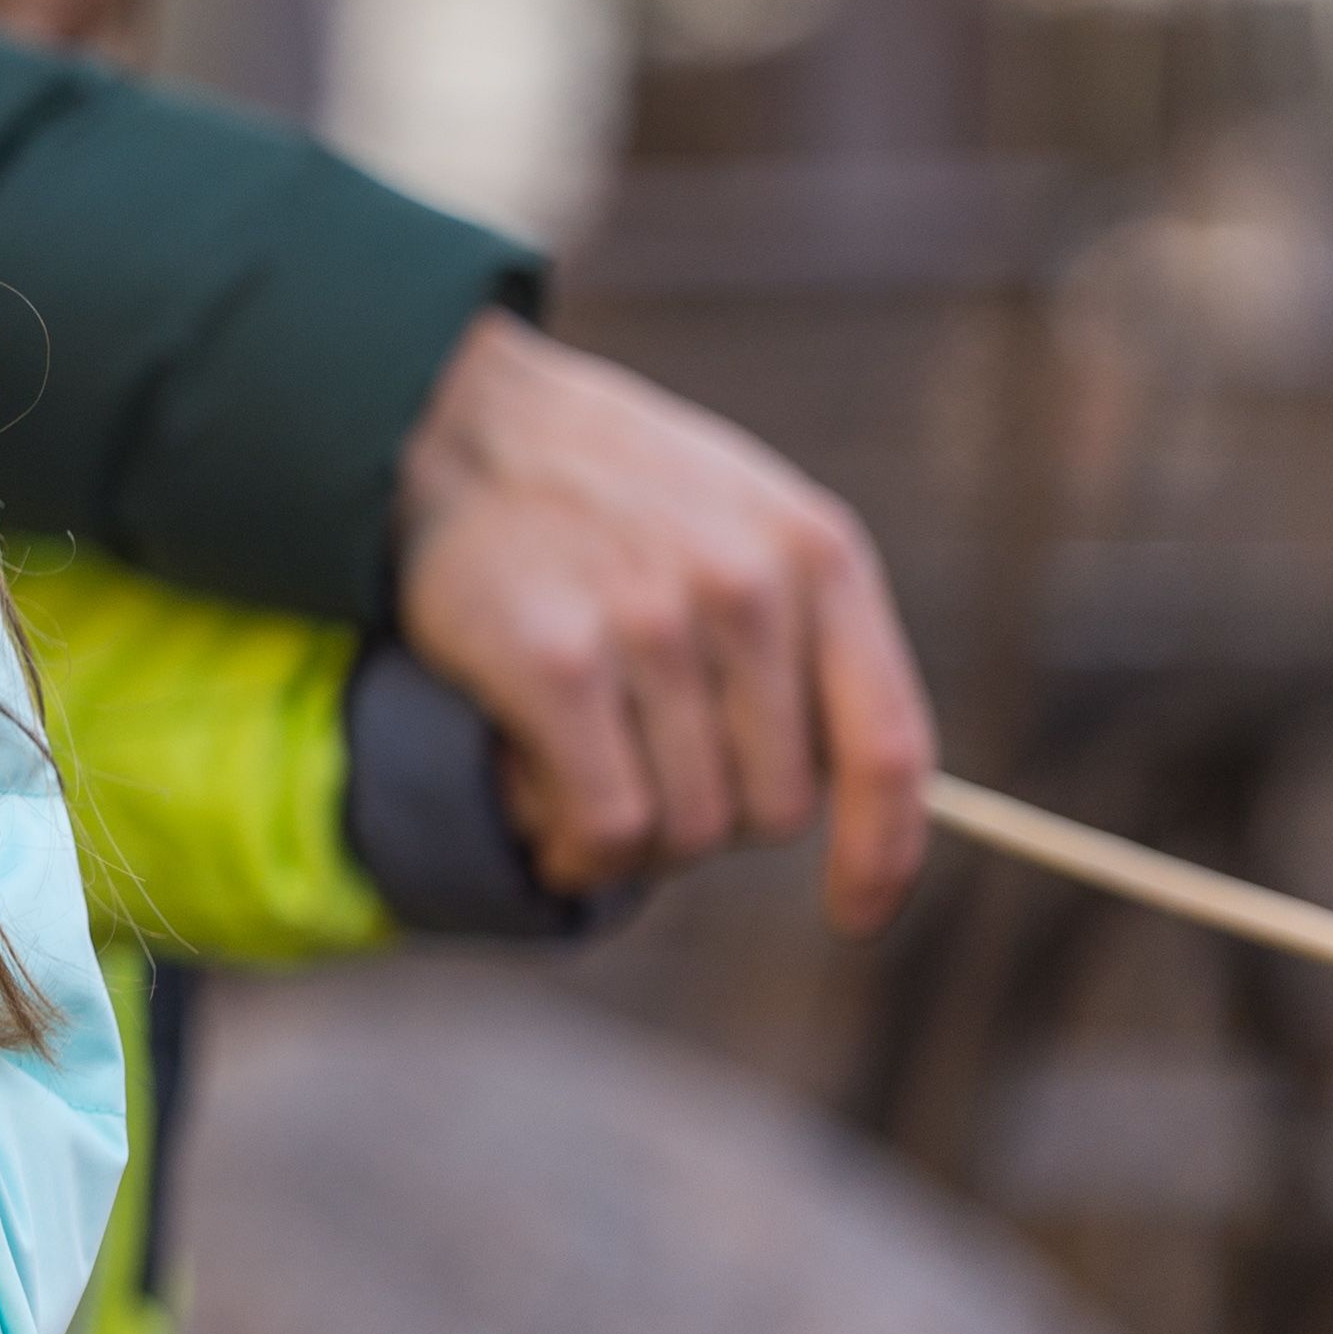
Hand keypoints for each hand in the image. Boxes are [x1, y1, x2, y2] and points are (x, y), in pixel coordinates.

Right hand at [396, 310, 934, 932]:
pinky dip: (578, 848)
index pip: (885, 745)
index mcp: (816, 553)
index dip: (882, 852)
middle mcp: (748, 587)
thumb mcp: (739, 518)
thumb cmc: (599, 487)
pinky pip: (608, 825)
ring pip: (686, 830)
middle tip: (638, 771)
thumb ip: (801, 633)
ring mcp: (653, 625)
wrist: (447, 418)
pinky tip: (542, 811)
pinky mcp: (557, 662)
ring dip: (630, 837)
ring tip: (575, 768)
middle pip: (773, 809)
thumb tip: (848, 795)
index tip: (856, 915)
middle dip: (709, 819)